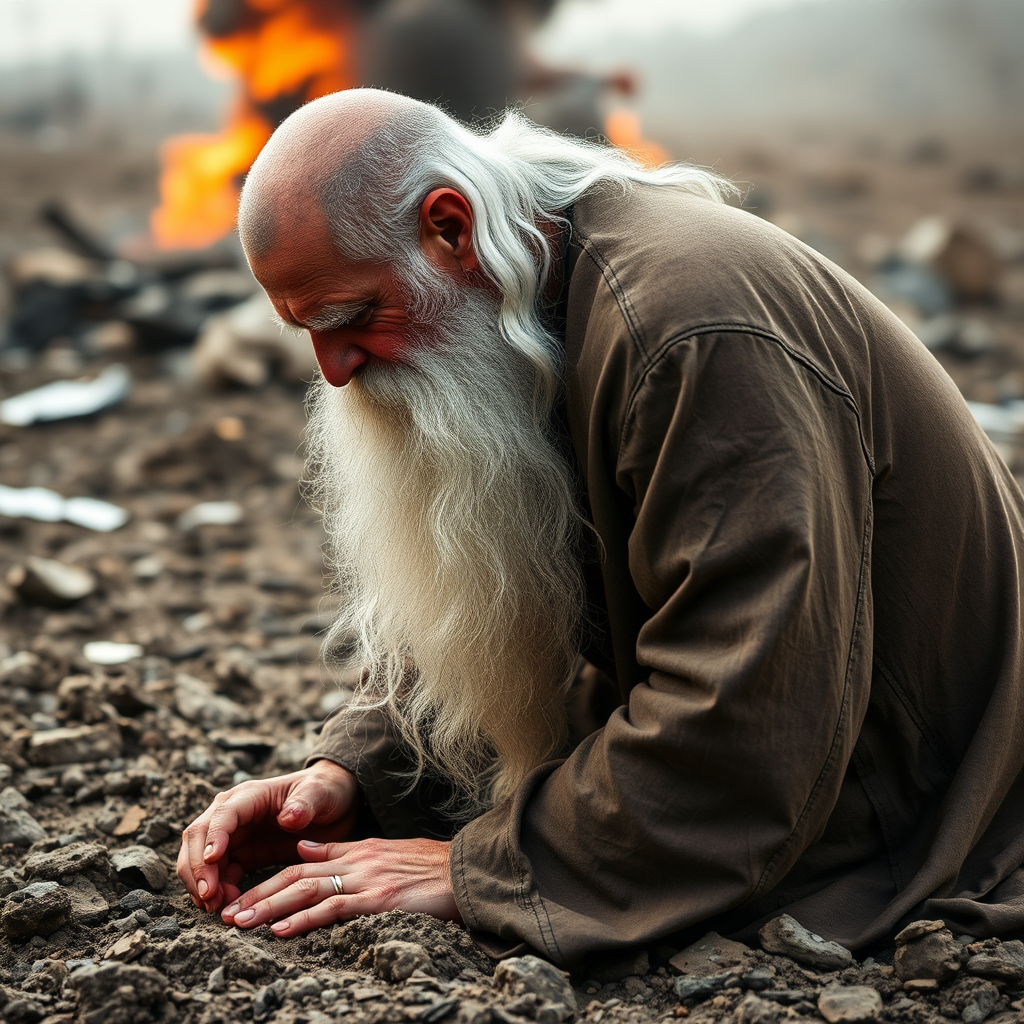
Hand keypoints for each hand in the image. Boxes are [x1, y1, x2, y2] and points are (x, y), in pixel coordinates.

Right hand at [177, 760, 357, 913]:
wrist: (334, 803)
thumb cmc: (325, 792)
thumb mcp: (321, 794)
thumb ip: (305, 804)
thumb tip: (289, 817)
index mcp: (251, 795)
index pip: (223, 814)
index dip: (214, 836)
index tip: (212, 861)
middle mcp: (235, 812)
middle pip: (199, 836)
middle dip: (198, 867)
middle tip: (209, 896)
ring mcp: (236, 834)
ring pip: (203, 858)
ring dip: (203, 883)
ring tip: (217, 907)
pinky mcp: (243, 854)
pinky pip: (220, 873)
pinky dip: (217, 890)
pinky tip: (227, 906)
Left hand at [220, 836, 459, 935]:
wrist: (466, 872)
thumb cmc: (431, 868)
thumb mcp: (384, 851)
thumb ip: (343, 852)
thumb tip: (304, 850)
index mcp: (357, 851)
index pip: (302, 865)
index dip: (269, 882)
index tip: (241, 899)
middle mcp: (357, 862)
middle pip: (296, 876)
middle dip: (258, 895)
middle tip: (227, 914)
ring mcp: (367, 879)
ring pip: (308, 890)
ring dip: (270, 907)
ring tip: (240, 923)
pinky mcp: (379, 899)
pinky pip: (335, 907)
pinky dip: (305, 919)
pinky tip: (282, 930)